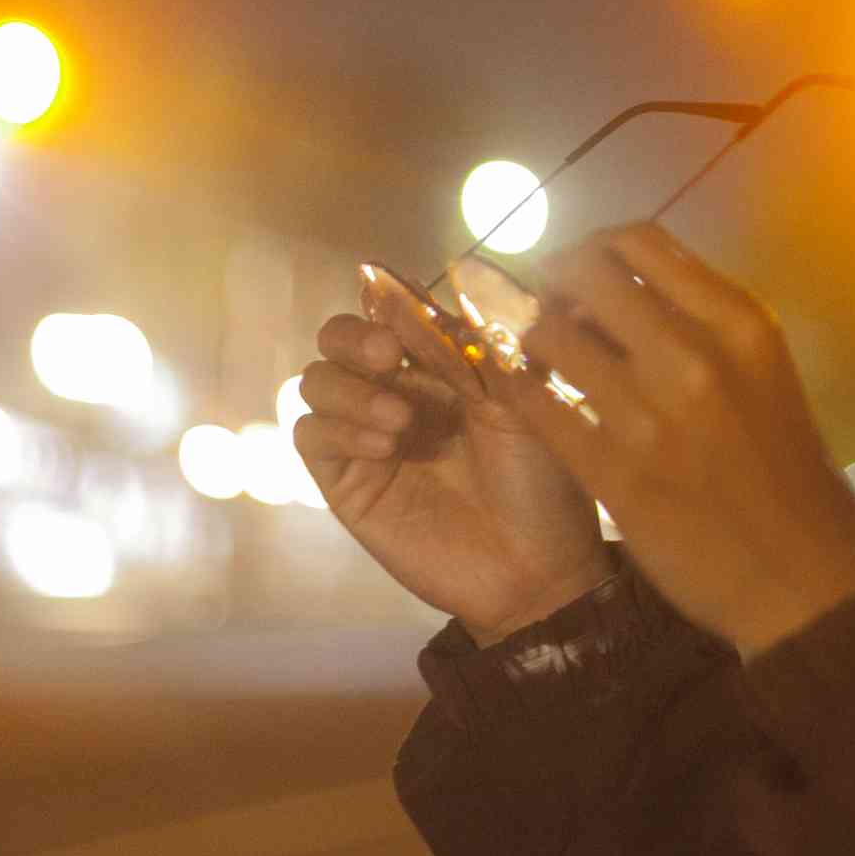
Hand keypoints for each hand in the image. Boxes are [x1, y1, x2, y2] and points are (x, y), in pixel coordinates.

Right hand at [296, 266, 611, 644]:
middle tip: (386, 356)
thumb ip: (471, 345)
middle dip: (351, 336)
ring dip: (350, 389)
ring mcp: (369, 436)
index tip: (404, 310)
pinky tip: (385, 448)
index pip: (393, 308)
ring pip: (316, 381)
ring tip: (400, 423)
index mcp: (445, 362)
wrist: (537, 569)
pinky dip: (338, 429)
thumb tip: (428, 286)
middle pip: (338, 337)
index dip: (387, 297)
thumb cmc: (543, 481)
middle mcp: (401, 390)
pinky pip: (312, 436)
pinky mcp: (349, 483)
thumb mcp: (519, 399)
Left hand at [496, 224, 854, 657]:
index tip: (584, 275)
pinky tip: (525, 395)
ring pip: (549, 334)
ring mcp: (649, 415)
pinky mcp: (614, 473)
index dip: (595, 248)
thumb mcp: (762, 370)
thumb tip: (628, 283)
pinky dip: (520, 390)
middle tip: (551, 310)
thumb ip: (703, 321)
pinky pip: (537, 406)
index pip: (639, 240)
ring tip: (538, 357)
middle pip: (583, 273)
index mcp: (739, 321)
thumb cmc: (785, 469)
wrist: (801, 576)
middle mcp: (693, 354)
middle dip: (554, 284)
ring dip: (532, 337)